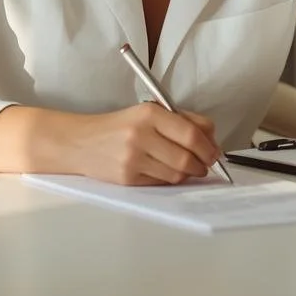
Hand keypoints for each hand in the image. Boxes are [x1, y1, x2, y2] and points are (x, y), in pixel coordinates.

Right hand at [69, 103, 222, 185]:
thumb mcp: (148, 112)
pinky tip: (168, 171)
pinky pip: (161, 183)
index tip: (214, 151)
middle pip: (186, 158)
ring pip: (176, 174)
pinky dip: (170, 179)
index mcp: (149, 114)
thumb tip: (211, 137)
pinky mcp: (128, 178)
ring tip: (188, 168)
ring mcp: (133, 159)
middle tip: (206, 164)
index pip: (191, 133)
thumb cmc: (119, 126)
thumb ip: (181, 120)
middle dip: (202, 164)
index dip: (209, 147)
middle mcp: (141, 135)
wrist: (81, 142)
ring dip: (188, 174)